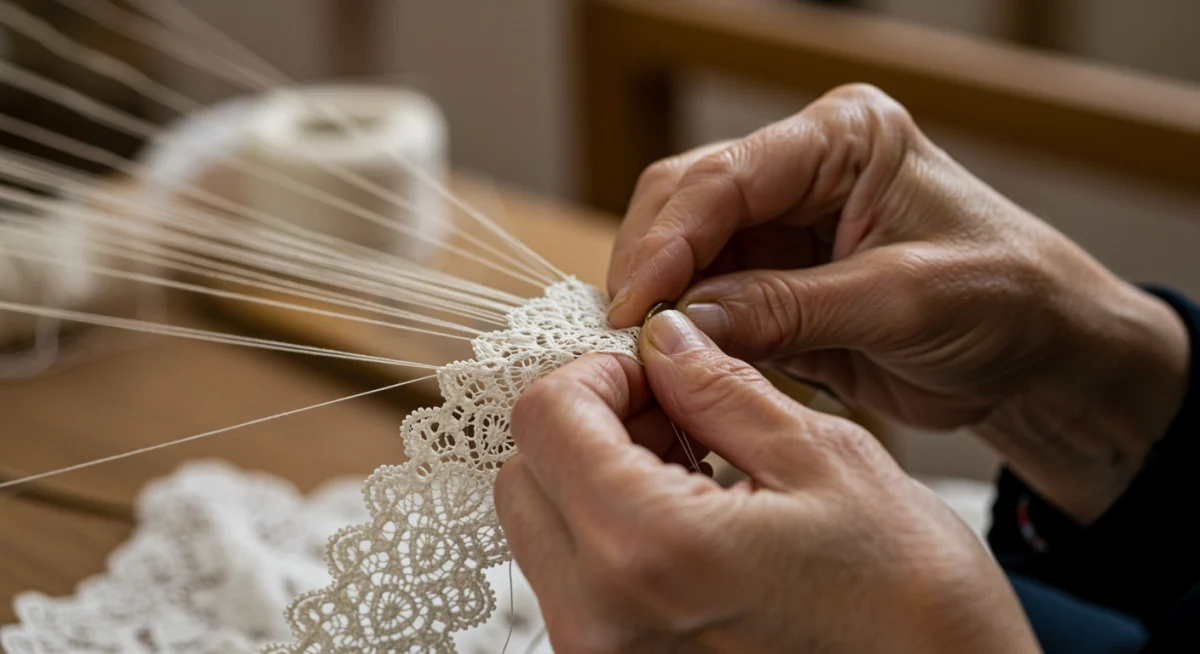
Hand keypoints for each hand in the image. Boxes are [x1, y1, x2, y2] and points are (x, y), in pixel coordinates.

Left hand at [494, 311, 1037, 653]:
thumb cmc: (917, 610)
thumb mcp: (828, 463)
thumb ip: (722, 391)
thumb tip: (665, 341)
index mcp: (647, 550)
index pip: (545, 420)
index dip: (595, 372)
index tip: (652, 367)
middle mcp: (602, 620)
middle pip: (525, 477)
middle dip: (587, 422)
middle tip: (672, 410)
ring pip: (544, 530)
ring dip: (597, 475)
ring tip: (695, 463)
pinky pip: (576, 583)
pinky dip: (612, 531)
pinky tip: (693, 515)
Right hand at [605, 84, 1188, 522]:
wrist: (1044, 357)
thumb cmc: (1006, 302)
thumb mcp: (903, 302)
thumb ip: (790, 309)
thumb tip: (682, 325)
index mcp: (842, 139)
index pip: (725, 176)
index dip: (667, 240)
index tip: (633, 306)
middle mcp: (801, 173)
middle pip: (686, 205)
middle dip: (651, 271)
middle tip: (625, 337)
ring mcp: (783, 230)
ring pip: (685, 258)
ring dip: (662, 309)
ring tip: (643, 361)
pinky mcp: (776, 286)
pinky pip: (709, 306)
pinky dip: (687, 339)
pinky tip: (674, 370)